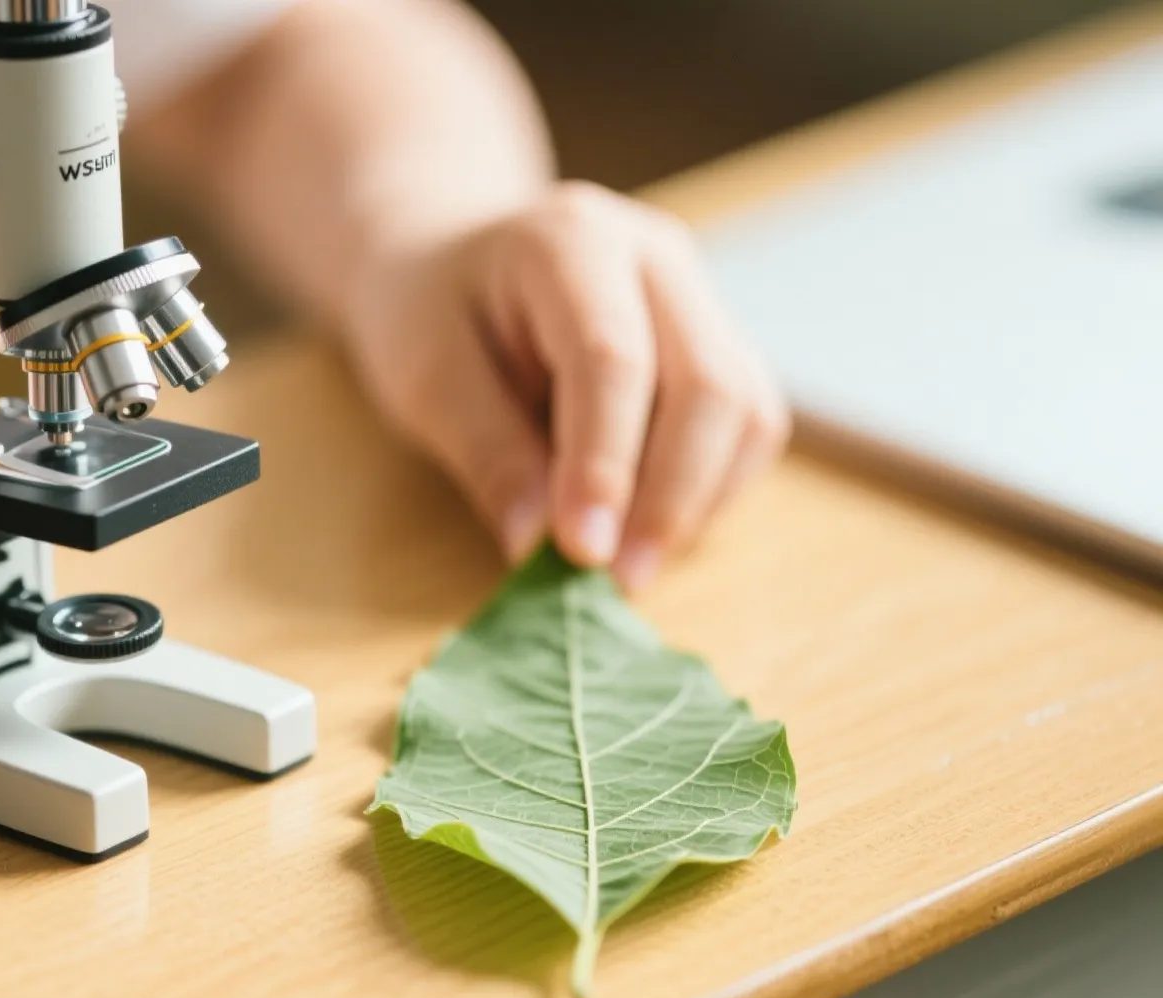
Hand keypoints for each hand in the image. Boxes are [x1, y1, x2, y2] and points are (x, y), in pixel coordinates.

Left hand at [342, 181, 789, 587]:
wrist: (447, 262)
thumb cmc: (428, 315)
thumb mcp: (424, 378)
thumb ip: (486, 451)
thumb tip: (540, 545)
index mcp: (570, 243)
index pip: (612, 359)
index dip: (604, 464)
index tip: (580, 551)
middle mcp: (654, 258)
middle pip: (707, 382)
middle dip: (669, 495)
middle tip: (618, 579)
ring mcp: (697, 296)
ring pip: (745, 409)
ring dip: (699, 501)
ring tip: (630, 565)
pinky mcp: (718, 342)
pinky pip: (748, 424)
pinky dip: (711, 488)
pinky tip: (650, 526)